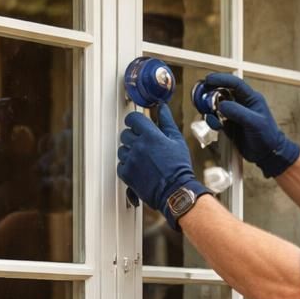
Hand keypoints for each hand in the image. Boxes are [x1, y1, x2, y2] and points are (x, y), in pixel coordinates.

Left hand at [117, 102, 204, 229]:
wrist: (175, 191)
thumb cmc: (179, 167)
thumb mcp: (177, 140)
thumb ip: (167, 121)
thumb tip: (162, 107)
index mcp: (150, 135)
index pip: (132, 119)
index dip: (134, 121)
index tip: (137, 125)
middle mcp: (138, 146)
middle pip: (125, 134)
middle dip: (133, 137)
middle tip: (144, 145)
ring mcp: (130, 160)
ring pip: (122, 150)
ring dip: (130, 152)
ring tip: (143, 159)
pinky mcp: (126, 174)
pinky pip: (120, 165)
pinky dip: (127, 166)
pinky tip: (139, 169)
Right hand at [199, 73, 299, 178]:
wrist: (267, 154)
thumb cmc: (267, 136)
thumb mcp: (254, 122)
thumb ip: (238, 112)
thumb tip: (221, 105)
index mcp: (251, 98)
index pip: (235, 83)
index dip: (221, 79)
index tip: (209, 79)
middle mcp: (241, 104)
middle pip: (222, 92)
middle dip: (211, 94)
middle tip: (202, 98)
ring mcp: (234, 114)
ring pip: (217, 106)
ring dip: (211, 110)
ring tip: (213, 118)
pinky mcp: (229, 125)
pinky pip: (216, 119)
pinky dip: (213, 121)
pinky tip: (216, 126)